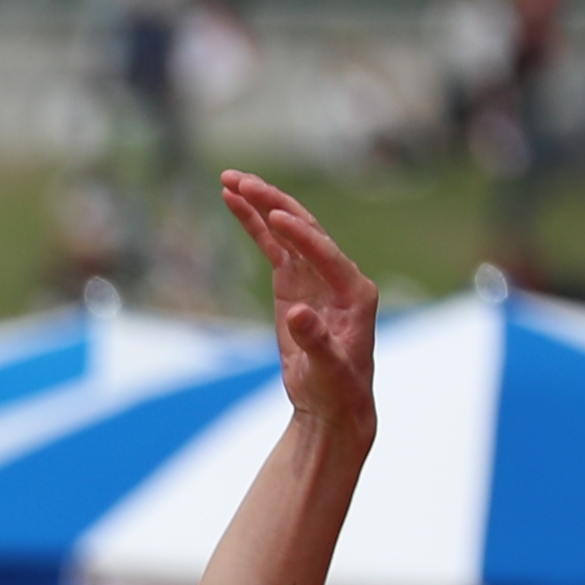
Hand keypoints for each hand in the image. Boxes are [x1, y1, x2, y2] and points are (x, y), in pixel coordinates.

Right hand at [220, 170, 379, 440]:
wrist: (333, 403)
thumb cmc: (338, 389)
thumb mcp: (328, 369)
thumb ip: (315, 340)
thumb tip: (297, 313)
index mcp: (355, 292)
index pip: (325, 253)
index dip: (300, 234)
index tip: (276, 216)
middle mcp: (337, 274)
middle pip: (304, 228)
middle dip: (273, 202)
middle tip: (242, 181)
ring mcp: (314, 276)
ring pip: (286, 231)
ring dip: (260, 205)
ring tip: (229, 180)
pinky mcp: (294, 283)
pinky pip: (273, 247)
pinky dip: (255, 226)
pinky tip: (234, 203)